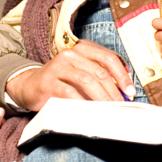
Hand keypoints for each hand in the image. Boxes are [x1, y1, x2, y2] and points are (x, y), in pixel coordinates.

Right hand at [6, 39, 134, 110]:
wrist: (31, 86)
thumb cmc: (62, 81)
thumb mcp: (82, 73)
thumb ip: (100, 77)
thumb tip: (124, 92)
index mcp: (83, 48)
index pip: (109, 58)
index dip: (122, 76)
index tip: (130, 92)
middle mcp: (71, 54)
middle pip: (100, 72)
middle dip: (114, 92)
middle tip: (121, 106)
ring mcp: (59, 66)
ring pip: (87, 81)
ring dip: (101, 98)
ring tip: (109, 110)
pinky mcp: (49, 82)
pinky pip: (70, 93)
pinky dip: (82, 103)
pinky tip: (90, 112)